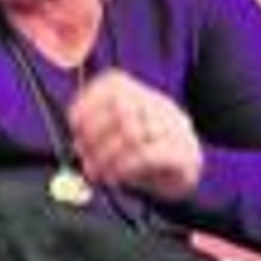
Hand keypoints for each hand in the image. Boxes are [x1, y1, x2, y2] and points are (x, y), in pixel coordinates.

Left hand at [69, 69, 202, 200]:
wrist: (181, 176)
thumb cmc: (140, 157)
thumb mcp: (112, 142)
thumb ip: (92, 137)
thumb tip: (77, 144)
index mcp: (140, 95)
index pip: (114, 84)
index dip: (89, 104)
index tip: (75, 127)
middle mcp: (160, 105)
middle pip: (122, 106)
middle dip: (96, 134)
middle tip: (85, 157)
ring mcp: (176, 128)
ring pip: (134, 132)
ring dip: (108, 156)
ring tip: (101, 172)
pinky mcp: (185, 154)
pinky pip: (149, 154)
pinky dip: (126, 166)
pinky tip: (118, 175)